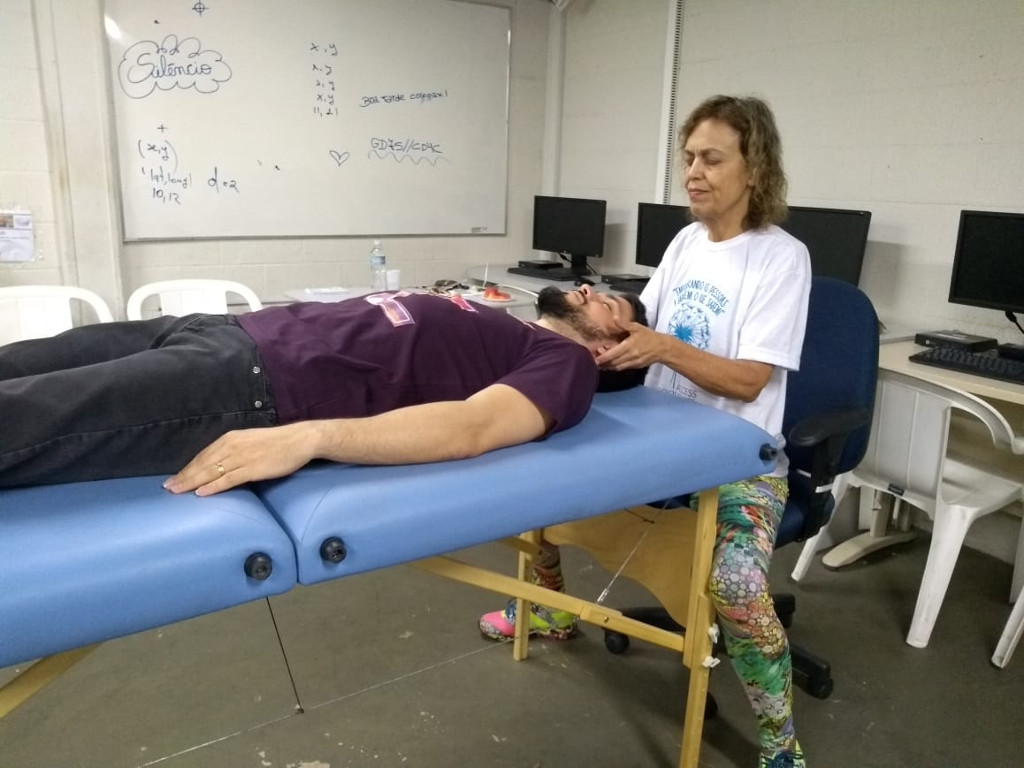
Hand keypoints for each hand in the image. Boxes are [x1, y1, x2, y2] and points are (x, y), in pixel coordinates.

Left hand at [164, 423, 317, 495]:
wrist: (300, 439)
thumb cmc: (278, 442)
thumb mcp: (250, 442)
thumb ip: (235, 451)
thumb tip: (222, 465)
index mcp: (230, 439)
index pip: (203, 455)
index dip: (187, 468)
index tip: (174, 478)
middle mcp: (232, 446)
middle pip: (202, 464)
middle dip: (184, 476)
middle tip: (168, 488)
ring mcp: (241, 457)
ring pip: (211, 472)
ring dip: (192, 482)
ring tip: (177, 492)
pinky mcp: (252, 468)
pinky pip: (228, 479)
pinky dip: (213, 486)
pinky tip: (201, 493)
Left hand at [596, 321, 666, 369]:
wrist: (662, 348)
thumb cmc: (649, 336)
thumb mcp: (637, 327)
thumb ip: (624, 324)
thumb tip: (614, 318)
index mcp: (629, 346)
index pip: (613, 354)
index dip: (603, 358)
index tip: (595, 359)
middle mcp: (630, 356)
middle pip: (613, 362)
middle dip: (603, 363)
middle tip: (594, 361)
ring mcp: (633, 363)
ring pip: (617, 367)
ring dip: (608, 367)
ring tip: (600, 364)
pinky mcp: (636, 366)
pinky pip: (623, 368)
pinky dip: (615, 367)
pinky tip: (610, 365)